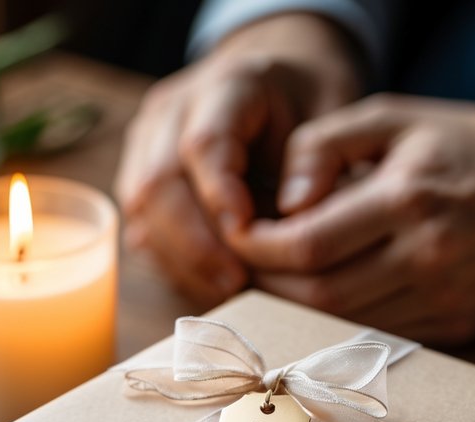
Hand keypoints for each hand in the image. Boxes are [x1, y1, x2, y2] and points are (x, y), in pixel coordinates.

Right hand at [113, 14, 360, 306]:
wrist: (278, 79)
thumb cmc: (310, 104)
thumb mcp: (334, 116)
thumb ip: (319, 160)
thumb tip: (298, 213)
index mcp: (227, 84)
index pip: (204, 144)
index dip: (220, 195)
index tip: (248, 234)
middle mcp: (174, 110)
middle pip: (158, 183)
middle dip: (195, 244)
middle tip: (238, 282)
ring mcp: (149, 143)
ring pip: (142, 211)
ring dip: (182, 260)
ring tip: (229, 290)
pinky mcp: (140, 175)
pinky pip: (143, 228)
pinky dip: (174, 262)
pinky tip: (212, 283)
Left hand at [224, 95, 474, 342]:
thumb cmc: (460, 145)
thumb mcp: (392, 117)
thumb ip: (324, 146)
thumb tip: (283, 204)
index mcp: (408, 197)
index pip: (307, 245)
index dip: (258, 250)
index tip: (238, 237)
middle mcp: (429, 255)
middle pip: (320, 296)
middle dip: (270, 285)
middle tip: (247, 267)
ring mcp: (446, 298)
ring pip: (347, 325)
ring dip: (300, 309)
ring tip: (279, 281)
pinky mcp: (459, 326)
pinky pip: (382, 336)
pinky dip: (344, 322)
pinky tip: (328, 298)